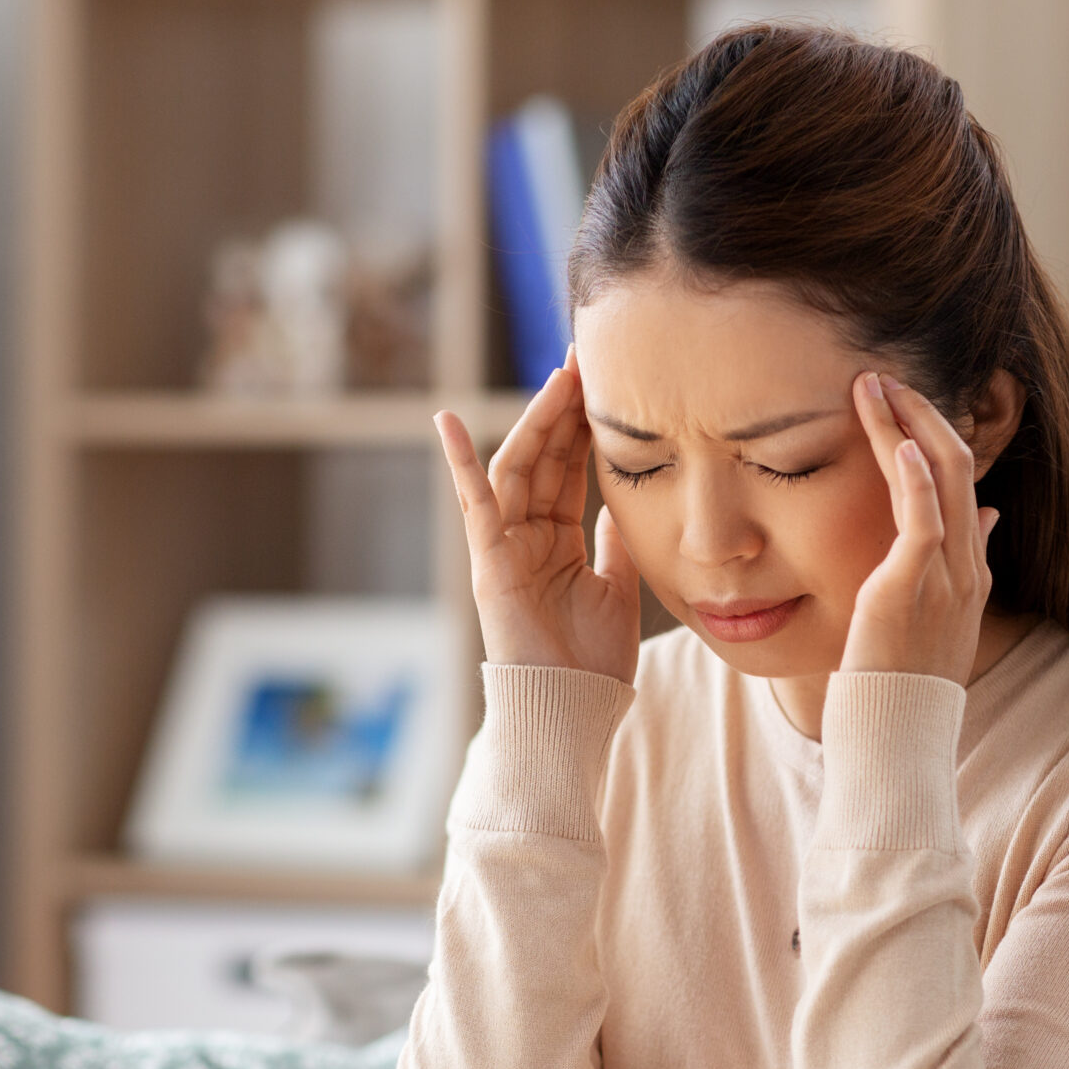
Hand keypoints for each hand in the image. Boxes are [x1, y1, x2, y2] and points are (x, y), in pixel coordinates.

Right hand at [436, 346, 641, 683]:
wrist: (574, 709)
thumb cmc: (594, 661)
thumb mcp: (618, 587)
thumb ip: (615, 542)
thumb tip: (623, 502)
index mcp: (558, 542)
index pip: (570, 470)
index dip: (585, 427)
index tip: (606, 383)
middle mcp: (527, 536)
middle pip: (544, 458)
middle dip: (564, 409)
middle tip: (586, 359)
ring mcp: (504, 546)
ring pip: (518, 468)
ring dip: (537, 420)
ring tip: (560, 376)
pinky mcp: (489, 561)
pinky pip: (474, 503)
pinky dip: (458, 461)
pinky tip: (444, 418)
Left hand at [841, 369, 999, 681]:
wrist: (894, 739)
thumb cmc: (902, 686)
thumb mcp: (940, 620)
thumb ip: (965, 564)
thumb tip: (988, 515)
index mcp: (970, 572)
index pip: (962, 483)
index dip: (934, 434)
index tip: (899, 401)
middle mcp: (965, 568)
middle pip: (958, 466)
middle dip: (921, 412)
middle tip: (881, 375)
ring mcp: (943, 577)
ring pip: (940, 479)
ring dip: (906, 425)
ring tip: (870, 386)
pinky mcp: (909, 589)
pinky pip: (922, 522)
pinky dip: (914, 478)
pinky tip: (900, 442)